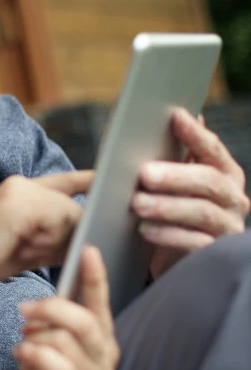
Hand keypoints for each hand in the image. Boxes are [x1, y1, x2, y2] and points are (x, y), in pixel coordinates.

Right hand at [0, 171, 91, 285]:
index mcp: (20, 190)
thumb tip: (85, 239)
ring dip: (56, 237)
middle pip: (70, 203)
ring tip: (25, 247)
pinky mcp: (21, 202)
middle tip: (39, 247)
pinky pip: (57, 217)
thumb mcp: (27, 246)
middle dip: (70, 228)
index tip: (106, 179)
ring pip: (66, 211)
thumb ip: (55, 238)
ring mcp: (21, 190)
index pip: (63, 181)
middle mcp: (22, 184)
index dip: (87, 180)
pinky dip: (50, 237)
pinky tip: (28, 246)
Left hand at [4, 247, 118, 369]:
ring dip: (35, 337)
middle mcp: (106, 356)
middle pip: (83, 319)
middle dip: (49, 308)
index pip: (101, 302)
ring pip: (63, 339)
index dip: (95, 276)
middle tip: (23, 308)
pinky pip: (52, 362)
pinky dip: (30, 353)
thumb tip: (56, 281)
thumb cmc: (44, 368)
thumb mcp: (51, 334)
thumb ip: (58, 313)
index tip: (88, 249)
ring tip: (25, 343)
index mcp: (102, 336)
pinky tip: (20, 354)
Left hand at [130, 108, 248, 276]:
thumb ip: (165, 152)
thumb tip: (146, 118)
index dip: (195, 133)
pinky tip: (144, 229)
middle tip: (144, 174)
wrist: (171, 251)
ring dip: (166, 207)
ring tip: (137, 203)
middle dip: (176, 176)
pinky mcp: (214, 253)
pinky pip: (194, 243)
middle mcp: (233, 197)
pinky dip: (167, 235)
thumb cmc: (170, 203)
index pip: (212, 149)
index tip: (175, 116)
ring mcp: (227, 226)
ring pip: (201, 212)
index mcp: (224, 171)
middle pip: (209, 181)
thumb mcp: (168, 178)